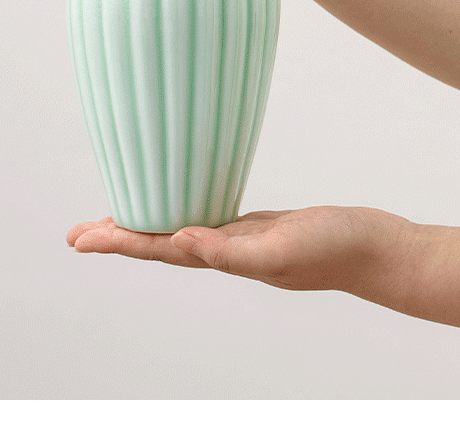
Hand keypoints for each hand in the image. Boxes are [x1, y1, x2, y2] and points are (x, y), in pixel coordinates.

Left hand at [67, 206, 411, 292]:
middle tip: (77, 234)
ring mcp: (243, 239)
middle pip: (160, 243)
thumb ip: (235, 252)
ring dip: (147, 225)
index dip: (119, 241)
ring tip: (116, 219)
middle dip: (119, 236)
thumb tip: (182, 242)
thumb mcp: (285, 248)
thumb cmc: (339, 250)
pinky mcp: (261, 224)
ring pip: (182, 230)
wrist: (381, 250)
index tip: (80, 239)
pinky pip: (211, 214)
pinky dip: (186, 209)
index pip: (160, 248)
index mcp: (227, 258)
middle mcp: (227, 252)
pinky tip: (181, 202)